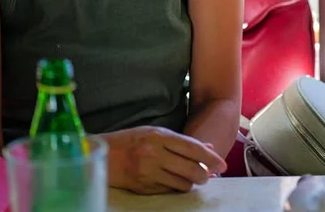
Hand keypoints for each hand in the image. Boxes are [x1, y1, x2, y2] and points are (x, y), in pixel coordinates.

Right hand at [102, 126, 226, 194]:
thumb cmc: (130, 140)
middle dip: (204, 175)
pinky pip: (168, 191)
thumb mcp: (155, 133)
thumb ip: (181, 141)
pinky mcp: (143, 187)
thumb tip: (207, 148)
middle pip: (191, 169)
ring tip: (190, 179)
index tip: (222, 164)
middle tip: (207, 176)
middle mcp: (155, 154)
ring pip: (182, 183)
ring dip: (191, 183)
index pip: (193, 148)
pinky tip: (174, 182)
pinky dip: (175, 188)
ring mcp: (148, 172)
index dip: (210, 158)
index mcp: (159, 137)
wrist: (101, 154)